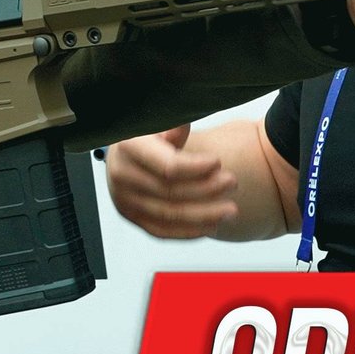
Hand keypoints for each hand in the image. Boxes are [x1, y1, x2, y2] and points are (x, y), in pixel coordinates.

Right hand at [105, 124, 237, 238]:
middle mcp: (122, 175)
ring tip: (231, 211)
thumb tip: (182, 127)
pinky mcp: (131, 216)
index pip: (167, 165)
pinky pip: (161, 231)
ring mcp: (124, 199)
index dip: (196, 167)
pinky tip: (212, 226)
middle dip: (207, 190)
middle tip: (232, 183)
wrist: (123, 150)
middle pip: (171, 191)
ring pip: (169, 214)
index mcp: (129, 147)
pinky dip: (189, 232)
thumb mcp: (158, 121)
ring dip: (204, 216)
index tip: (218, 161)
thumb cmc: (148, 132)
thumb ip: (173, 125)